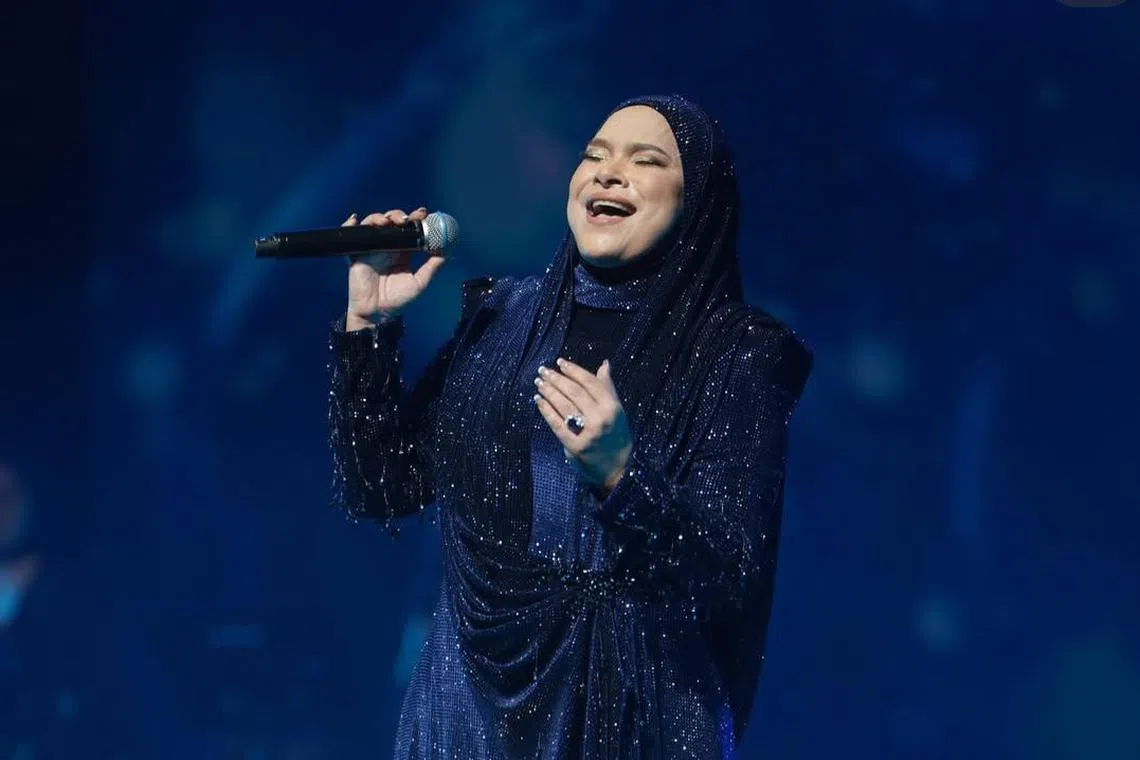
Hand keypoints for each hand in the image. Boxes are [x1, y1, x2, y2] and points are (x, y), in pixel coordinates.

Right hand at [345, 207, 447, 328]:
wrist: (377, 312)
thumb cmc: (399, 299)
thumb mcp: (420, 282)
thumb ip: (432, 266)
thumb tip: (448, 251)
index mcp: (402, 252)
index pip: (409, 230)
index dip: (415, 219)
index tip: (423, 214)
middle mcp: (387, 247)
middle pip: (391, 223)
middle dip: (398, 215)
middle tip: (406, 219)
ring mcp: (371, 249)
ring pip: (373, 225)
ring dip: (378, 218)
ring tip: (387, 222)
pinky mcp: (356, 254)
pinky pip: (350, 237)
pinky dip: (350, 225)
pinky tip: (355, 220)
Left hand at [533, 358, 631, 492]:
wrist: (618, 469)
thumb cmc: (617, 435)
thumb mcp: (618, 411)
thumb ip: (608, 388)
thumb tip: (604, 364)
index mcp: (612, 407)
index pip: (589, 383)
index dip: (573, 370)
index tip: (559, 362)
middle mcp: (600, 418)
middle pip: (574, 392)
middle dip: (556, 379)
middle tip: (543, 370)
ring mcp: (587, 433)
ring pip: (564, 406)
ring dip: (549, 392)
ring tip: (539, 382)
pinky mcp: (575, 446)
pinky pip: (557, 424)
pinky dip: (546, 411)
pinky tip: (539, 400)